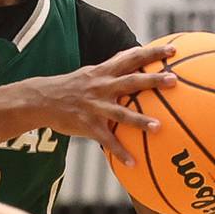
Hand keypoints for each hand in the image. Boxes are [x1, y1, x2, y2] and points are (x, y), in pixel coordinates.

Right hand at [27, 44, 178, 165]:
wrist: (41, 100)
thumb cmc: (72, 86)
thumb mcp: (91, 71)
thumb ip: (114, 65)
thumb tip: (135, 51)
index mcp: (104, 72)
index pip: (132, 57)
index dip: (152, 52)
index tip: (173, 50)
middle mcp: (102, 86)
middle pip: (131, 81)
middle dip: (153, 80)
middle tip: (174, 80)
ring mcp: (95, 106)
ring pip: (121, 113)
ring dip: (140, 120)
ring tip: (158, 127)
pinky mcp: (88, 125)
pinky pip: (107, 140)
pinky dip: (120, 152)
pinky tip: (133, 163)